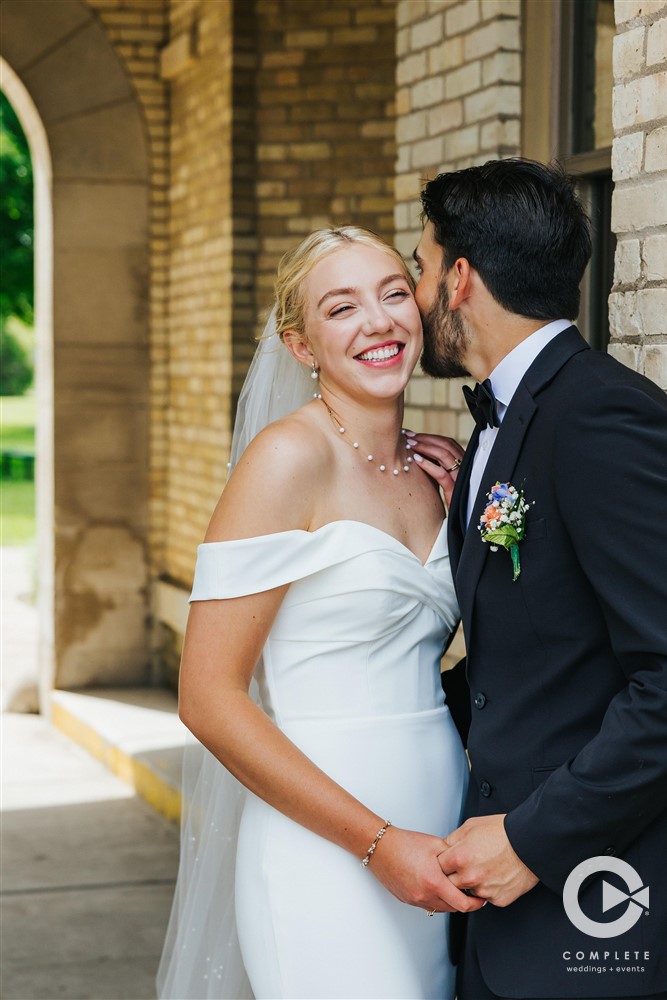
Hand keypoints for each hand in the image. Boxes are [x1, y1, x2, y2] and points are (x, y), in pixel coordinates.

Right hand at [368, 826, 485, 913]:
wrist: (380, 847)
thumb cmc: (404, 844)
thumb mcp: (435, 844)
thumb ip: (453, 856)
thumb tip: (466, 864)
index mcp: (433, 881)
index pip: (461, 903)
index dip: (475, 903)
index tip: (480, 899)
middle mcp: (424, 895)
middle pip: (452, 909)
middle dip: (464, 903)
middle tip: (470, 893)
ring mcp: (414, 899)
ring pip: (440, 909)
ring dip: (449, 902)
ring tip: (453, 888)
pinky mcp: (407, 899)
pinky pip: (427, 905)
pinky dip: (436, 900)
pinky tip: (436, 887)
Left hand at [406, 433, 464, 507]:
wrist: (459, 520)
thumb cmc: (448, 499)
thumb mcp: (445, 480)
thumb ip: (438, 466)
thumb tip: (419, 453)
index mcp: (462, 463)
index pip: (448, 443)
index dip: (430, 437)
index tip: (414, 435)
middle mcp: (463, 468)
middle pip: (446, 445)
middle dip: (425, 438)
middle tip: (408, 436)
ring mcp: (460, 478)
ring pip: (444, 456)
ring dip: (425, 447)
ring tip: (410, 444)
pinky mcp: (454, 491)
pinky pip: (441, 474)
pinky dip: (428, 465)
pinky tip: (416, 460)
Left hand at [437, 815, 537, 906]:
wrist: (529, 842)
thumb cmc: (502, 832)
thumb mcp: (470, 826)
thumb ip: (452, 840)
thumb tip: (443, 848)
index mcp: (459, 857)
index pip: (438, 868)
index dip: (442, 863)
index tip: (446, 862)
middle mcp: (469, 877)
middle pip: (449, 884)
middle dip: (453, 876)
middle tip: (464, 866)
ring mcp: (484, 890)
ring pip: (468, 893)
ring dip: (471, 884)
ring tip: (482, 868)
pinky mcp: (498, 899)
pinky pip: (486, 897)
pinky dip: (488, 889)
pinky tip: (495, 875)